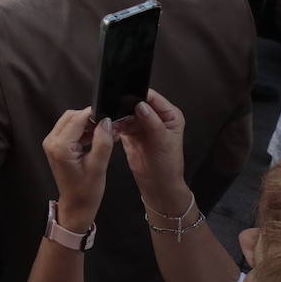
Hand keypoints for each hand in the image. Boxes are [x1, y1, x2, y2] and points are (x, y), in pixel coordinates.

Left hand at [42, 107, 114, 232]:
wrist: (76, 206)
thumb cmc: (86, 192)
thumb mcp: (99, 166)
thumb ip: (103, 141)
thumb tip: (107, 121)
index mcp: (60, 147)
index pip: (77, 119)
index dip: (94, 115)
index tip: (109, 117)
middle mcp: (52, 142)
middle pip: (72, 117)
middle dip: (91, 119)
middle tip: (108, 127)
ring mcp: (52, 143)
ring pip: (71, 122)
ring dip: (88, 126)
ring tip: (106, 134)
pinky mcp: (56, 146)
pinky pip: (70, 130)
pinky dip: (84, 132)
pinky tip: (98, 139)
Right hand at [118, 89, 189, 214]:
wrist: (157, 185)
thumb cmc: (167, 166)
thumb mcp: (162, 142)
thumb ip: (152, 122)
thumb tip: (141, 105)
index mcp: (169, 115)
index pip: (152, 97)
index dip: (139, 96)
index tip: (126, 97)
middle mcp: (155, 117)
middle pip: (136, 103)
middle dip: (125, 106)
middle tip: (116, 111)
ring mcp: (142, 124)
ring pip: (126, 112)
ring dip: (118, 117)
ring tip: (113, 122)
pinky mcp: (130, 133)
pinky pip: (119, 123)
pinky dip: (114, 125)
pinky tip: (111, 129)